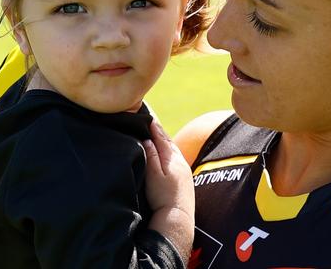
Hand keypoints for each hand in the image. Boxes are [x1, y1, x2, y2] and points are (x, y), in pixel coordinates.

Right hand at [143, 120, 194, 260]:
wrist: (178, 215)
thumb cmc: (164, 196)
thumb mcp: (154, 175)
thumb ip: (152, 156)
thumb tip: (147, 139)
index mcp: (172, 156)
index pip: (161, 136)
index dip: (153, 126)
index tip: (147, 115)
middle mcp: (179, 159)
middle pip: (167, 140)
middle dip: (159, 130)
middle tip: (150, 120)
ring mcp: (183, 167)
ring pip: (172, 148)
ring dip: (164, 140)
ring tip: (156, 132)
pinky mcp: (184, 176)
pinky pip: (175, 156)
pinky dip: (169, 150)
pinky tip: (166, 152)